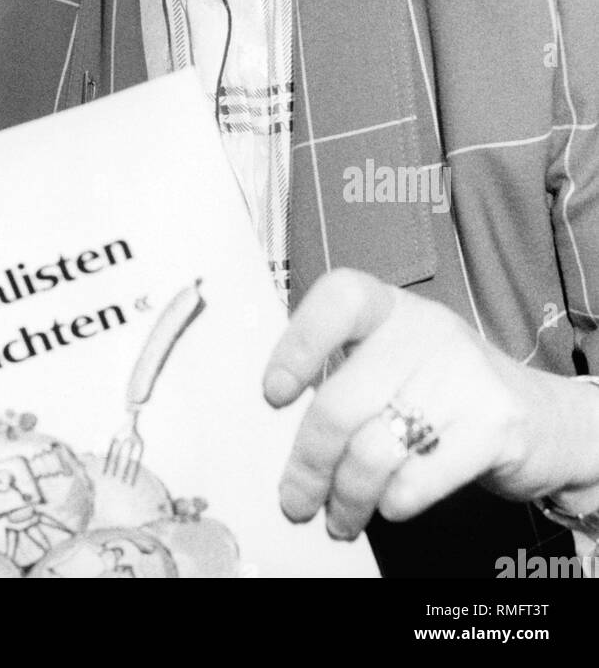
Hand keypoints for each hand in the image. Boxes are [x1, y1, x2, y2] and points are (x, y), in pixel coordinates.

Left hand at [262, 269, 598, 539]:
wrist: (541, 418)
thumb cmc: (441, 390)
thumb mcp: (395, 360)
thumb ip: (345, 377)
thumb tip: (278, 432)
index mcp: (392, 306)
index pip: (340, 298)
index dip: (299, 344)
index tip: (274, 394)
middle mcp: (427, 330)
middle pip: (342, 402)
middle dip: (309, 463)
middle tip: (296, 499)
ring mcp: (465, 375)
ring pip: (374, 450)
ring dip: (346, 497)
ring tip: (339, 518)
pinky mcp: (494, 426)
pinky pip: (419, 478)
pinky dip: (393, 503)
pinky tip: (389, 506)